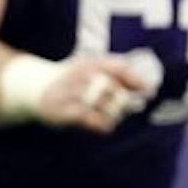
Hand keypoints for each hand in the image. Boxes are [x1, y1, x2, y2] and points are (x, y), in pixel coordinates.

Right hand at [35, 54, 162, 132]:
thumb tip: (150, 88)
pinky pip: (92, 120)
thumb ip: (121, 76)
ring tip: (114, 116)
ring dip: (116, 114)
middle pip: (114, 89)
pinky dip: (105, 124)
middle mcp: (80, 75)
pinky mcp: (64, 111)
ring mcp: (71, 92)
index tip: (150, 91)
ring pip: (105, 106)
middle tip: (129, 107)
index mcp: (90, 62)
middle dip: (126, 101)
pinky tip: (106, 125)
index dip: (137, 80)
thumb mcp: (94, 70)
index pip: (119, 67)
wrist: (36, 87)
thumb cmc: (74, 80)